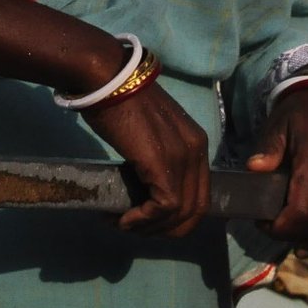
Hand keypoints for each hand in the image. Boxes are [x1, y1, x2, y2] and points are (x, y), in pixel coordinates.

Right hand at [88, 80, 211, 239]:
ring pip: (180, 212)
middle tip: (136, 228)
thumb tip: (143, 187)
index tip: (146, 219)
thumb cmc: (119, 101)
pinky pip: (164, 206)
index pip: (200, 195)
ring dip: (150, 227)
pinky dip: (143, 220)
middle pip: (197, 209)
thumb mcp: (148, 133)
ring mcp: (182, 156)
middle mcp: (197, 150)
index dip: (176, 217)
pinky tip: (123, 218)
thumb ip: (156, 157)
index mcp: (196, 143)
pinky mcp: (162, 162)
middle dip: (167, 228)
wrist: (107, 79)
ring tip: (124, 223)